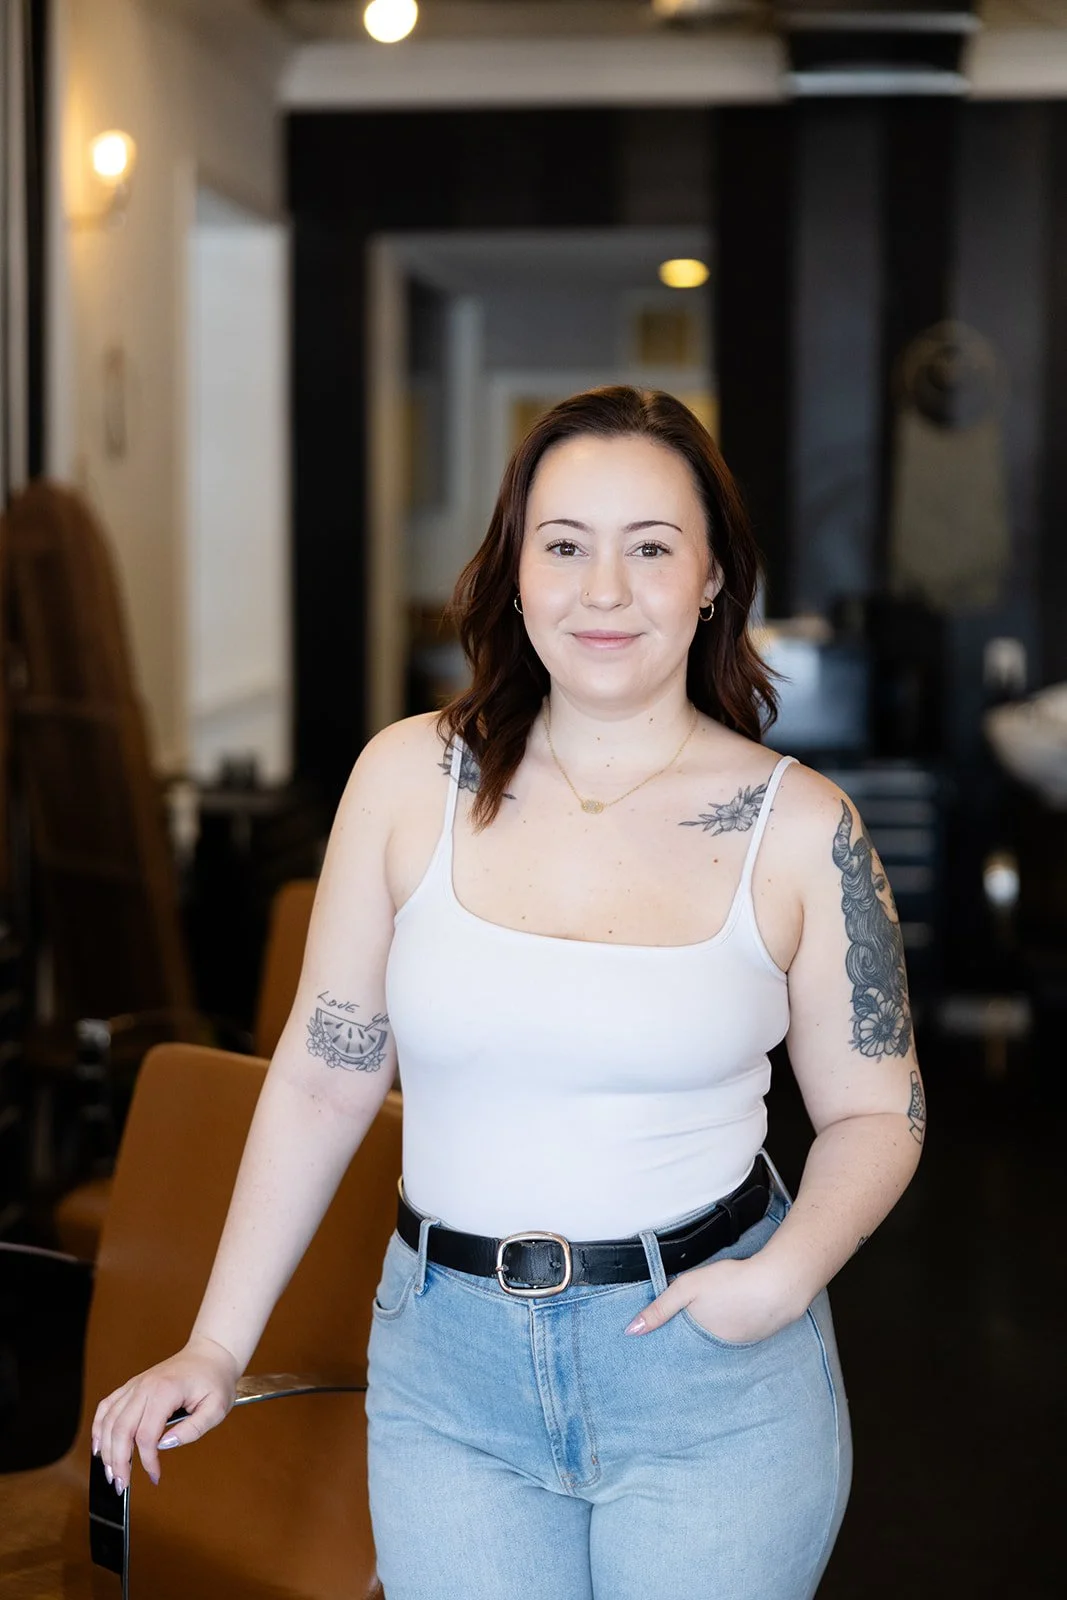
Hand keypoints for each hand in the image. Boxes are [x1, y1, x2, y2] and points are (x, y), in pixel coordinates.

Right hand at [92, 1335, 239, 1490]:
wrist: (210, 1354)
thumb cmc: (215, 1379)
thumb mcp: (216, 1407)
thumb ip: (193, 1429)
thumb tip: (165, 1445)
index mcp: (165, 1391)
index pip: (146, 1434)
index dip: (147, 1460)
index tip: (155, 1476)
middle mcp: (144, 1386)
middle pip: (120, 1430)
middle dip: (118, 1462)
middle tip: (122, 1486)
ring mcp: (135, 1384)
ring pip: (109, 1420)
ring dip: (106, 1449)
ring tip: (111, 1473)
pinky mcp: (132, 1386)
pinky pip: (107, 1406)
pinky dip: (99, 1427)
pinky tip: (99, 1446)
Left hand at [624, 1255, 800, 1343]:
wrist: (779, 1284)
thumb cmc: (733, 1282)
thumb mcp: (688, 1287)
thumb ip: (660, 1308)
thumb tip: (631, 1331)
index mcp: (699, 1338)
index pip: (678, 1350)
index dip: (669, 1345)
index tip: (659, 1347)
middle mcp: (718, 1348)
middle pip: (698, 1346)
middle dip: (691, 1339)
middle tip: (691, 1322)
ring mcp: (740, 1343)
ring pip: (719, 1340)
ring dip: (715, 1330)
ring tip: (714, 1314)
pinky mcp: (757, 1335)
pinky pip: (739, 1334)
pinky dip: (734, 1325)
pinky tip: (736, 1311)